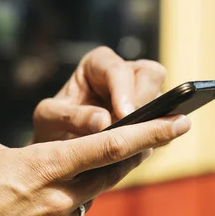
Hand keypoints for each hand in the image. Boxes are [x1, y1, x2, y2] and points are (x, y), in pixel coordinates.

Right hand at [0, 115, 189, 215]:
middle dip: (133, 156)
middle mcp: (59, 198)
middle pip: (112, 173)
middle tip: (147, 143)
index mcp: (45, 165)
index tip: (179, 123)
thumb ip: (29, 152)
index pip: (112, 145)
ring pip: (85, 199)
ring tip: (42, 184)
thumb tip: (45, 161)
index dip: (150, 132)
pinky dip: (57, 211)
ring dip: (79, 187)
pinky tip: (26, 212)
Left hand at [33, 47, 165, 142]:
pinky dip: (159, 135)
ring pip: (164, 97)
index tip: (124, 115)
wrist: (58, 150)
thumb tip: (103, 121)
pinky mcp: (152, 117)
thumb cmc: (51, 126)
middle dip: (145, 101)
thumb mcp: (48, 119)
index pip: (117, 69)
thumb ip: (70, 117)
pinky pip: (166, 122)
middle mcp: (124, 74)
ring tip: (138, 142)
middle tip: (134, 128)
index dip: (124, 90)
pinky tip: (144, 148)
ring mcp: (141, 95)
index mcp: (98, 64)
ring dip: (154, 119)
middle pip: (151, 74)